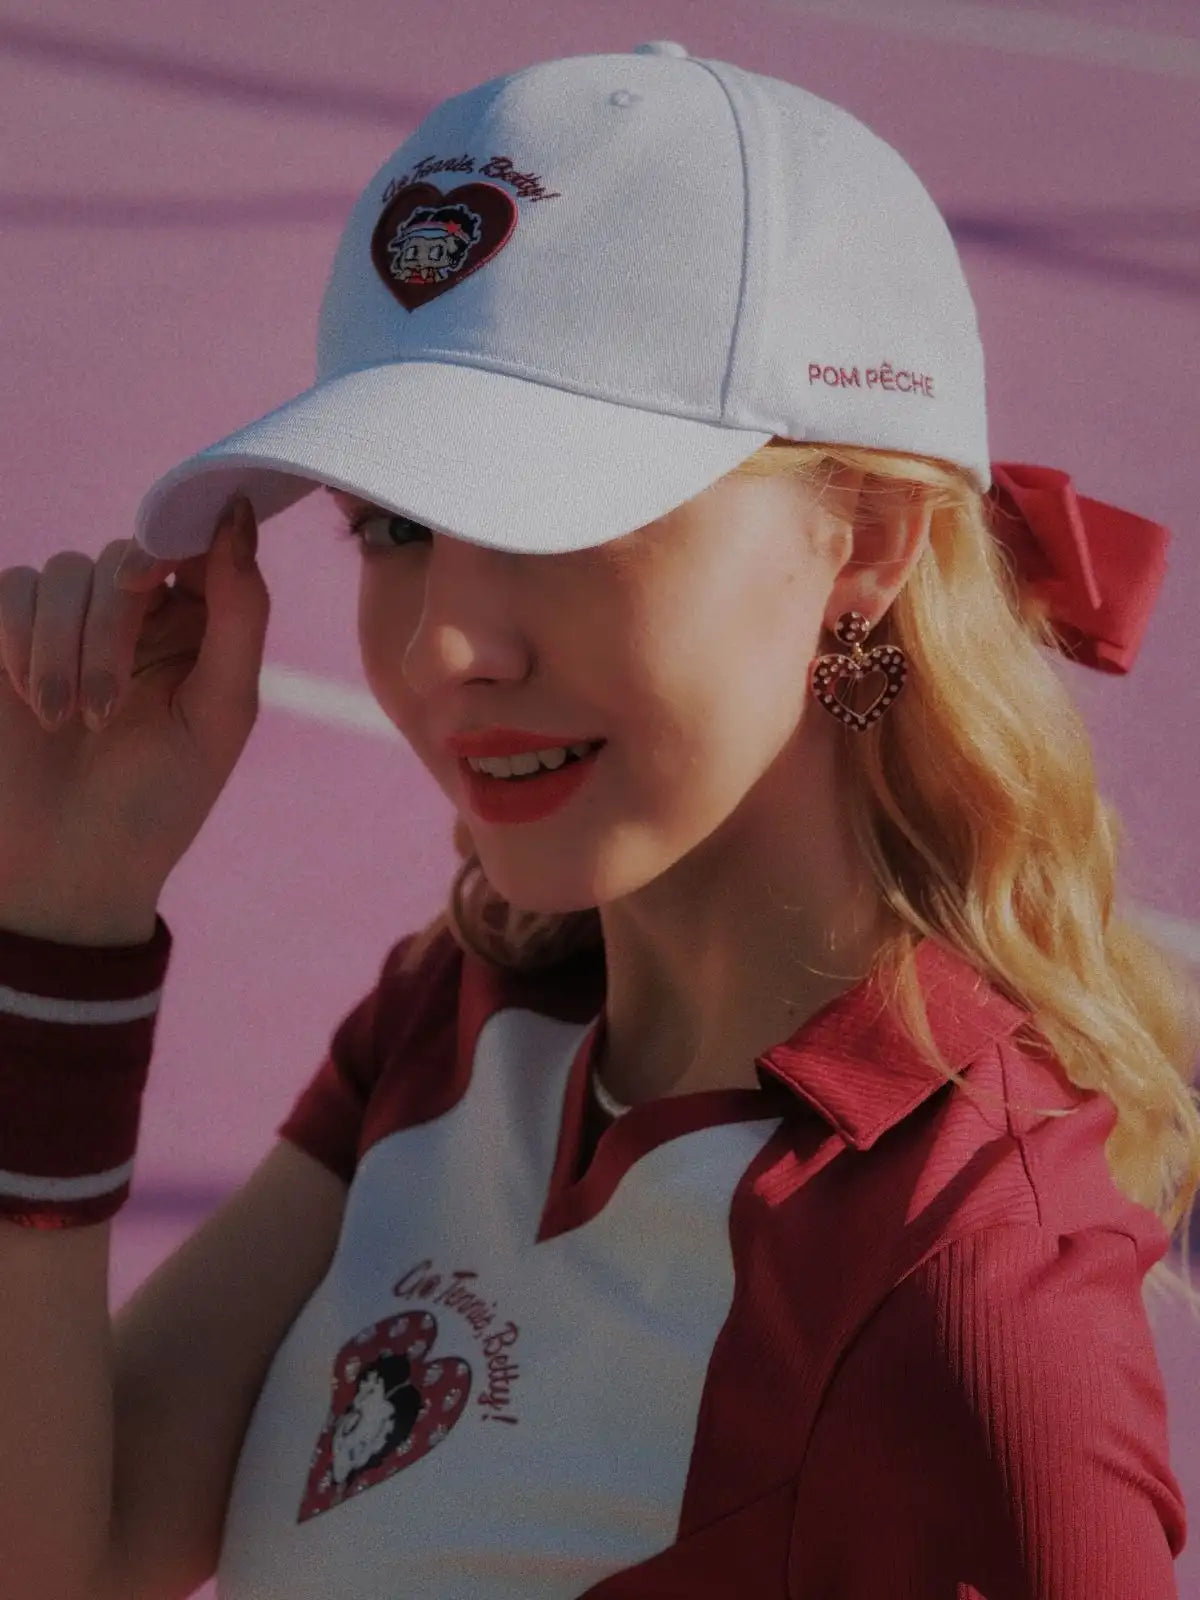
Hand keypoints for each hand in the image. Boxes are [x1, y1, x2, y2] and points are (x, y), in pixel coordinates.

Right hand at [0, 497, 268, 942]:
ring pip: (62, 573)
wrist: (65, 870)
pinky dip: (16, 639)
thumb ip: (239, 612)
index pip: (192, 547)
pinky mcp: (5, 640)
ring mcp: (66, 626)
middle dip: (109, 628)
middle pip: (123, 559)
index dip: (176, 544)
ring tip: (63, 722)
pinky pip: (10, 588)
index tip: (154, 580)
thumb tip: (238, 512)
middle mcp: (135, 620)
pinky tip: (28, 702)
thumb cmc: (156, 803)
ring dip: (59, 647)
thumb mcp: (218, 712)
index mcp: (198, 632)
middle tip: (102, 713)